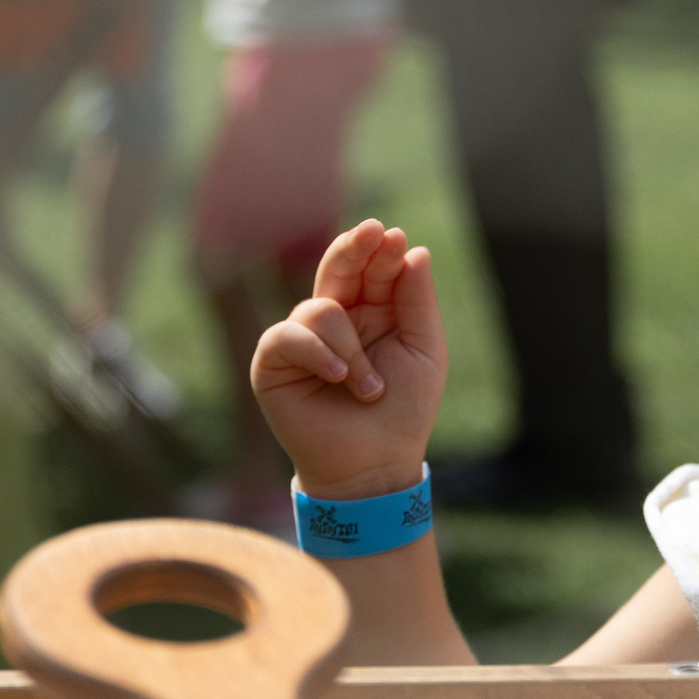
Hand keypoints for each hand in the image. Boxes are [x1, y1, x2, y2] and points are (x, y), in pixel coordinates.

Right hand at [253, 220, 446, 501]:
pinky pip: (287, 336)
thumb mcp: (425, 352)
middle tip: (373, 232)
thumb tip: (414, 250)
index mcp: (373, 311)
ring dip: (349, 348)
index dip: (382, 251)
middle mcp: (336, 319)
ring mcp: (303, 339)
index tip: (397, 239)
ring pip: (319, 308)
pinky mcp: (273, 363)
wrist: (373, 466)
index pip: (373, 268)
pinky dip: (317, 354)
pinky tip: (337, 378)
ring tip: (368, 388)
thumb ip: (418, 302)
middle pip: (336, 266)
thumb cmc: (403, 412)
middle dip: (354, 248)